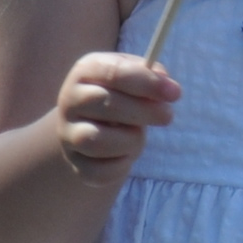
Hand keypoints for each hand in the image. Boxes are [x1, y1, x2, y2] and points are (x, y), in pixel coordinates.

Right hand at [52, 53, 176, 176]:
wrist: (91, 125)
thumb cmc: (120, 95)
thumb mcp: (135, 76)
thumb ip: (151, 75)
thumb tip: (166, 84)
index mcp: (86, 72)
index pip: (114, 73)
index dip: (147, 83)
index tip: (175, 93)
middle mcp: (70, 101)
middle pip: (106, 104)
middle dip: (143, 111)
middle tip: (167, 115)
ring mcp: (67, 134)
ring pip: (97, 141)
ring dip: (130, 141)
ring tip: (138, 136)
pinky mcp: (74, 163)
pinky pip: (99, 171)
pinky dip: (121, 165)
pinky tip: (125, 154)